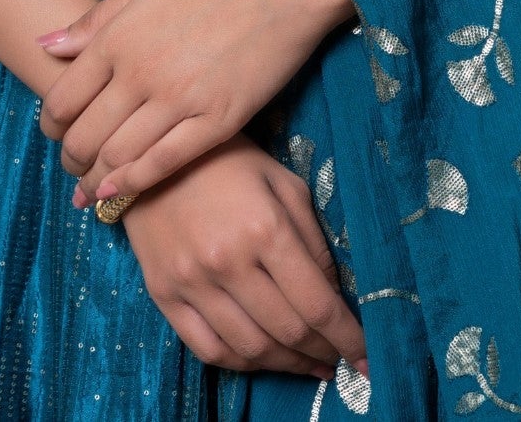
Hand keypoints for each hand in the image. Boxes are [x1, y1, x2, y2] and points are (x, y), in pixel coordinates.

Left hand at [36, 0, 355, 205]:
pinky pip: (163, 165)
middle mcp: (140, 74)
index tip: (55, 131)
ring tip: (91, 187)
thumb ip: (97, 18)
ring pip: (118, 158)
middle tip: (72, 165)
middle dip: (70, 158)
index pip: (63, 99)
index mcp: (118, 36)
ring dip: (96, 179)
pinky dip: (134, 184)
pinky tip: (119, 193)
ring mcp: (179, 101)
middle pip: (85, 137)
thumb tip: (47, 46)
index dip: (51, 125)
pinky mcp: (217, 122)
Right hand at [120, 132, 368, 384]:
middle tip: (338, 358)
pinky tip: (263, 359)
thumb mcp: (284, 184)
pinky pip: (209, 350)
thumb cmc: (230, 162)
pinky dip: (242, 364)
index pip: (316, 304)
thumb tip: (333, 294)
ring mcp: (192, 282)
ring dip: (286, 364)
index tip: (367, 358)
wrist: (153, 157)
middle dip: (322, 353)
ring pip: (250, 349)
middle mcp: (228, 262)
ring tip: (308, 364)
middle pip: (287, 331)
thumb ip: (313, 240)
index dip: (347, 337)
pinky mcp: (164, 295)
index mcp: (265, 229)